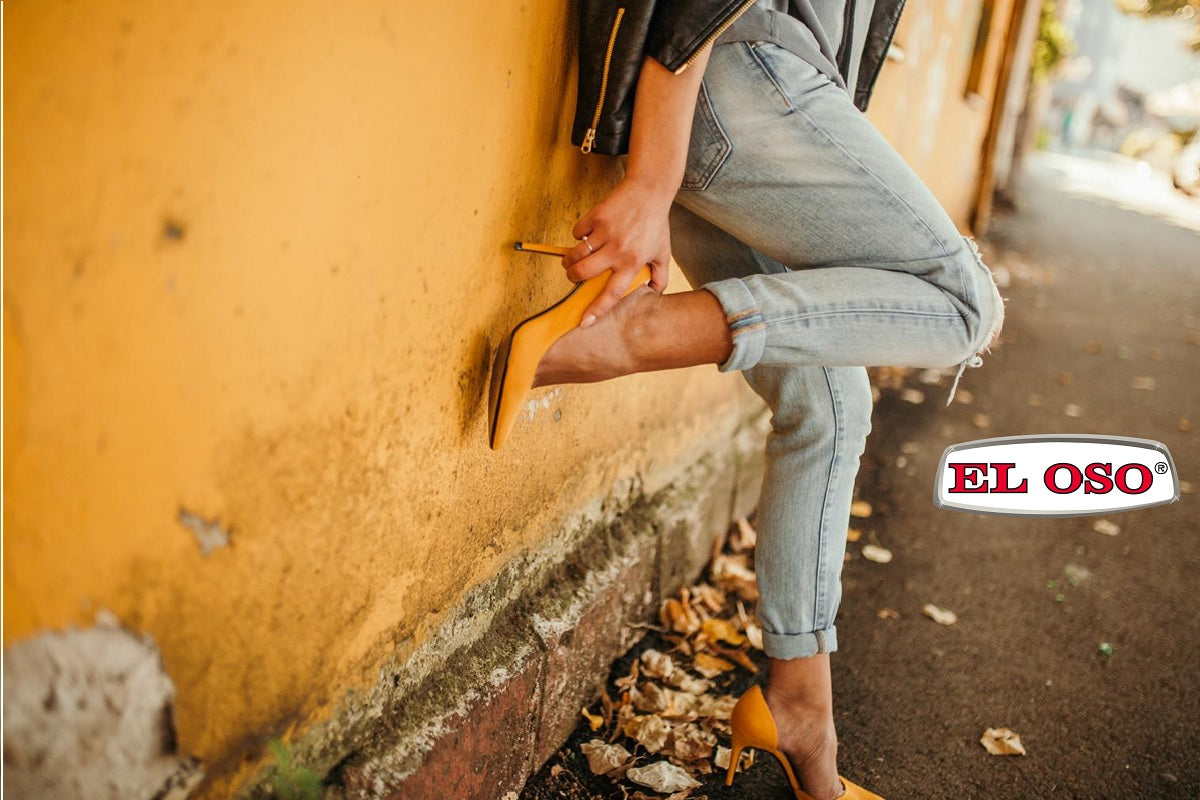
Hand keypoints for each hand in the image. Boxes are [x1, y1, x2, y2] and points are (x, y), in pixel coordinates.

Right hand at [561, 176, 672, 326]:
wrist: (650, 190)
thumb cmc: (656, 223)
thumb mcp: (663, 252)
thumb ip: (660, 276)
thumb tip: (655, 294)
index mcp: (633, 263)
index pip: (612, 293)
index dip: (596, 310)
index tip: (584, 323)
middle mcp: (618, 250)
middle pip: (583, 273)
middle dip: (572, 277)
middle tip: (573, 275)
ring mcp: (605, 233)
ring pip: (575, 254)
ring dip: (569, 260)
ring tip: (572, 260)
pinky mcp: (596, 217)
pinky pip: (577, 232)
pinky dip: (578, 235)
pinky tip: (587, 233)